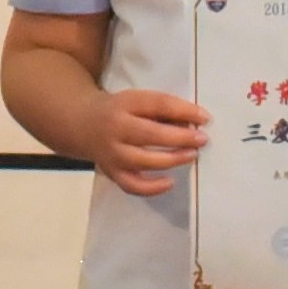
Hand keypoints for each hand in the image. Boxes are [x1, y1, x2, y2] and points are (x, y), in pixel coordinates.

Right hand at [92, 87, 208, 197]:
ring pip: (143, 161)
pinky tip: (170, 182)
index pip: (158, 104)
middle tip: (202, 140)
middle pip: (151, 134)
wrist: (82, 123)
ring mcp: (112, 153)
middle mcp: (116, 128)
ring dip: (172, 159)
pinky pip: (132, 185)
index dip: (184, 110)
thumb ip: (163, 111)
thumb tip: (194, 123)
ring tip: (191, 155)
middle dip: (181, 138)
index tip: (205, 118)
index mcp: (125, 103)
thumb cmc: (120, 111)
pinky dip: (152, 187)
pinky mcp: (112, 172)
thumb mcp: (137, 101)